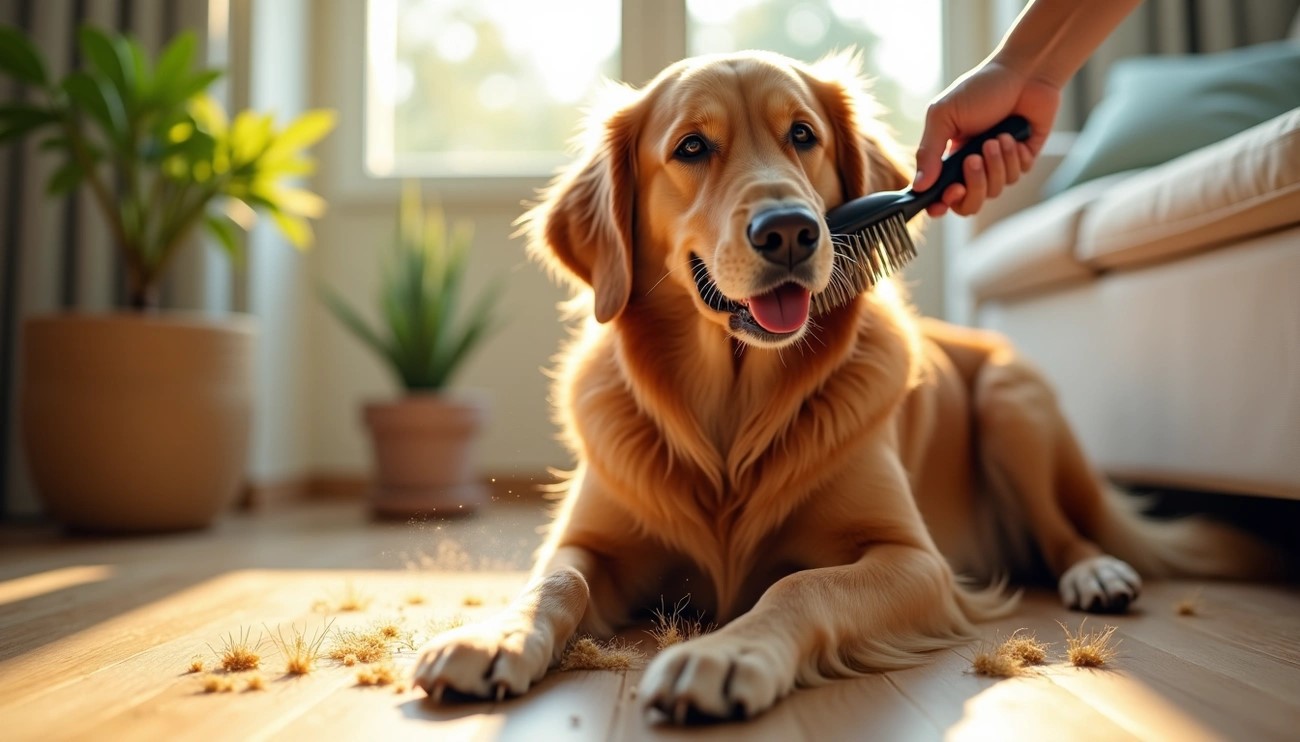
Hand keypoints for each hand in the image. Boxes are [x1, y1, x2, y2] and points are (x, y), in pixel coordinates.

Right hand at [914, 60, 1060, 216]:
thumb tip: (918, 185)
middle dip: (973, 186)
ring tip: (996, 138)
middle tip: (973, 160)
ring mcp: (999, 166)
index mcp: (949, 158)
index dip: (942, 204)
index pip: (941, 195)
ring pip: (993, 190)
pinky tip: (1011, 135)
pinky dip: (1013, 156)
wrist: (1024, 73)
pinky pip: (1015, 175)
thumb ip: (928, 152)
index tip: (947, 196)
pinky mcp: (1022, 161)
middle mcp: (973, 167)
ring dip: (995, 164)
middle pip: (969, 204)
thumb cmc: (981, 89)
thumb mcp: (944, 116)